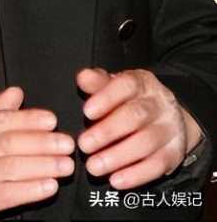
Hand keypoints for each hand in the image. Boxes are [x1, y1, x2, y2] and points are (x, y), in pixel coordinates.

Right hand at [0, 86, 74, 219]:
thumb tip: (16, 92)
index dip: (27, 119)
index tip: (52, 120)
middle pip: (8, 143)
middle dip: (42, 143)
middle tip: (67, 144)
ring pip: (11, 168)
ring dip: (43, 166)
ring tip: (66, 165)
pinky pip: (9, 194)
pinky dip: (32, 190)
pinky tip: (50, 186)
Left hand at [77, 67, 202, 189]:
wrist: (168, 117)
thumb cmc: (131, 100)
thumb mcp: (115, 86)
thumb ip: (98, 83)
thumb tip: (83, 77)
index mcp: (142, 82)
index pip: (126, 85)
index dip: (106, 98)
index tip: (87, 112)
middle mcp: (159, 104)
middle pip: (135, 116)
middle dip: (107, 132)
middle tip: (84, 145)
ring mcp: (170, 129)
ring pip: (146, 143)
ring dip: (117, 157)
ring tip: (94, 166)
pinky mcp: (175, 153)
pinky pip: (156, 166)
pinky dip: (135, 175)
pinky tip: (116, 180)